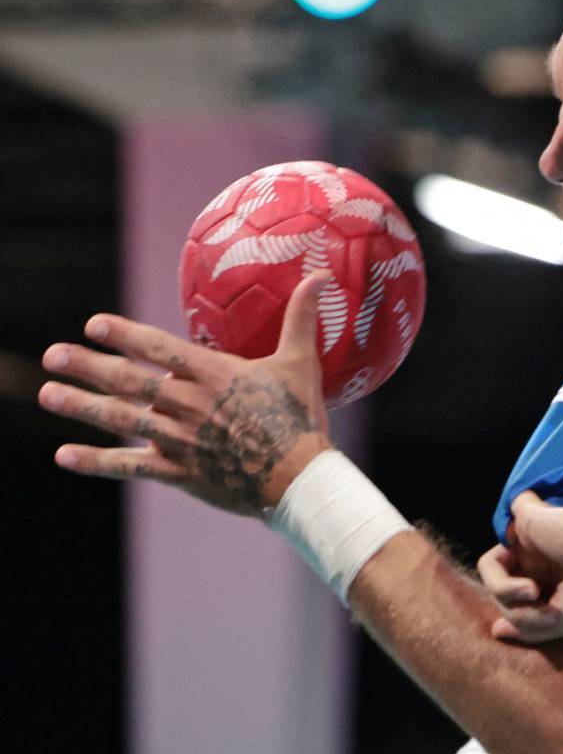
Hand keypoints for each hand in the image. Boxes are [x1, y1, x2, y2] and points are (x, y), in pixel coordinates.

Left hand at [39, 273, 332, 512]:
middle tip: (52, 355)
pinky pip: (129, 467)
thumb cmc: (301, 418)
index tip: (92, 324)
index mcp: (214, 375)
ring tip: (48, 393)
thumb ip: (301, 318)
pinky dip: (95, 461)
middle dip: (87, 367)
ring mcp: (180, 440)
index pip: (158, 348)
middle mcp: (189, 404)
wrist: (300, 478)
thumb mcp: (301, 363)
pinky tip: (64, 454)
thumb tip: (321, 275)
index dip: (123, 334)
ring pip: (121, 420)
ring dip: (81, 406)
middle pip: (128, 382)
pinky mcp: (179, 472)